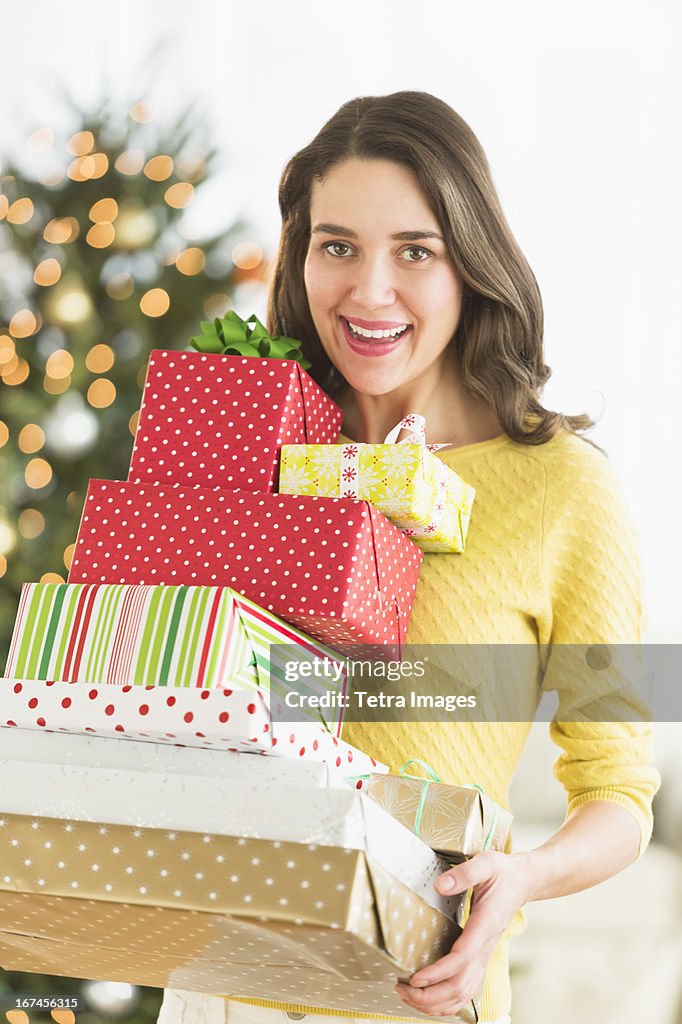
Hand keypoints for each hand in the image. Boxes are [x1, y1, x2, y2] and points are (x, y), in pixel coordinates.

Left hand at [395, 850, 530, 1016]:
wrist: (522, 882)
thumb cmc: (503, 873)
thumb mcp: (486, 863)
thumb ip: (464, 874)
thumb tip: (439, 886)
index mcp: (485, 925)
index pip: (462, 958)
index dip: (438, 972)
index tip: (415, 978)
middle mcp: (486, 947)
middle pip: (460, 985)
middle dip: (429, 994)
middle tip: (401, 988)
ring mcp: (484, 956)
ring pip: (462, 993)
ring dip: (435, 1002)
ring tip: (408, 996)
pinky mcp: (480, 958)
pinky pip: (465, 990)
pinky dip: (447, 1002)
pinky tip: (429, 1000)